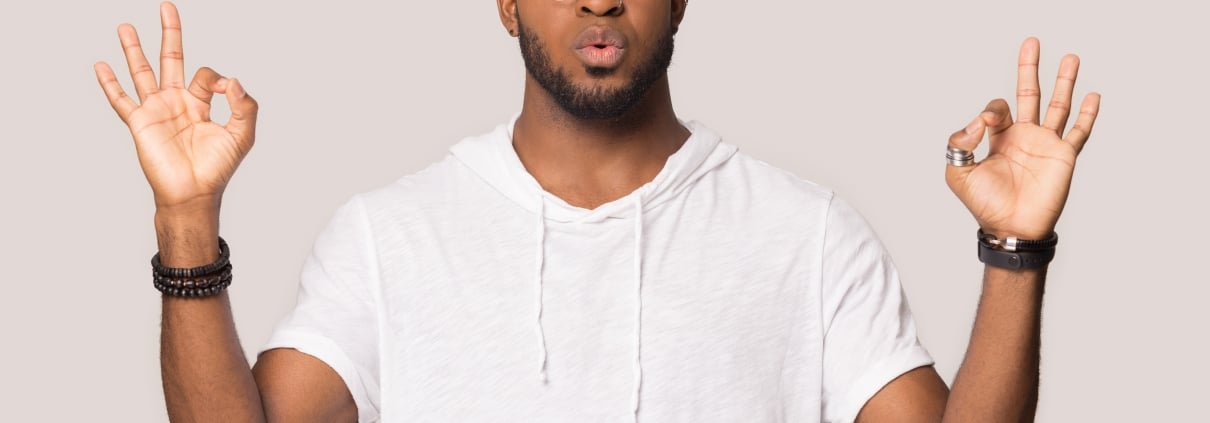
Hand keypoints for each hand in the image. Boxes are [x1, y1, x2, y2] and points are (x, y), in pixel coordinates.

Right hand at [94, 2, 257, 212]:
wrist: (194, 192)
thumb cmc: (218, 168)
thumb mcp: (242, 135)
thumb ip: (245, 106)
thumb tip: (234, 81)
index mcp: (201, 103)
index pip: (208, 76)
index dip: (219, 79)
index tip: (228, 89)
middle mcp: (177, 102)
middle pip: (171, 59)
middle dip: (170, 34)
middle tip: (166, 7)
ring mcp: (156, 111)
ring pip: (142, 72)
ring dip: (134, 49)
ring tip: (125, 26)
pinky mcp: (140, 123)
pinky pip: (121, 100)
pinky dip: (110, 83)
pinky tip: (101, 65)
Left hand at [945, 37, 1100, 239]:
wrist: (1011, 227)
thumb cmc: (984, 204)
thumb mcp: (958, 172)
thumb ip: (961, 142)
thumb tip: (977, 119)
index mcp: (999, 138)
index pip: (997, 107)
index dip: (990, 108)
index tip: (985, 122)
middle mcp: (1024, 136)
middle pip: (1028, 94)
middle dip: (1029, 68)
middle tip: (1031, 42)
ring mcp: (1046, 144)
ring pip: (1058, 105)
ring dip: (1064, 81)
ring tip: (1070, 57)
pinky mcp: (1064, 156)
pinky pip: (1079, 131)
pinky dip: (1088, 114)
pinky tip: (1094, 96)